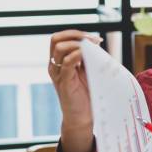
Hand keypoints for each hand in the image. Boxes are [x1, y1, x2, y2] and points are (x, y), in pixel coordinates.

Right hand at [48, 30, 101, 151]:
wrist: (82, 118)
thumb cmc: (86, 96)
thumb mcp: (88, 72)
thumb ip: (89, 58)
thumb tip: (96, 43)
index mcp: (59, 62)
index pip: (60, 38)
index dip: (76, 33)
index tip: (96, 39)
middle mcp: (54, 66)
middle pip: (55, 38)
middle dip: (76, 34)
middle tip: (94, 40)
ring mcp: (57, 74)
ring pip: (59, 47)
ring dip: (78, 43)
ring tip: (94, 48)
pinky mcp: (64, 82)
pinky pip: (67, 63)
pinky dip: (78, 54)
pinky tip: (89, 56)